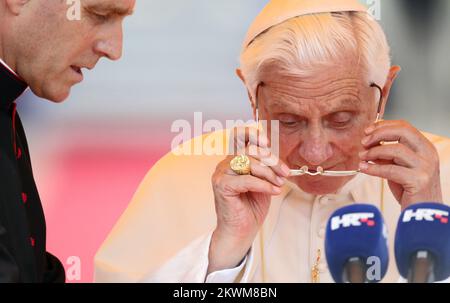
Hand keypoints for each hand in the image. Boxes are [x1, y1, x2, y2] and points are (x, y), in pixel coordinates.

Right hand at [208, 127, 289, 273]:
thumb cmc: (251, 206)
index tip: (267, 142)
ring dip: (269, 173)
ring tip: (279, 184)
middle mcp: (225, 163)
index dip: (252, 134)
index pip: (238, 135)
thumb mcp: (263, 181)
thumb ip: (266, 167)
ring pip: (248, 162)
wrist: (242, 230)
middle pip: (250, 150)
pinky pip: (246, 179)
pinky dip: (263, 184)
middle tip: (284, 173)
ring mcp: (221, 173)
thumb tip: (279, 158)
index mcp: (234, 159)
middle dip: (271, 161)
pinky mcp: (222, 185)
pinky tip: (273, 191)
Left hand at [359, 120, 442, 209]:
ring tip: (362, 157)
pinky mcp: (419, 181)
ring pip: (396, 149)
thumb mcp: (398, 167)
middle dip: (379, 133)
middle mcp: (428, 154)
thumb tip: (368, 143)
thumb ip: (387, 155)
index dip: (384, 126)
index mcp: (425, 147)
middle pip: (403, 132)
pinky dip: (374, 168)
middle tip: (364, 142)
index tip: (367, 130)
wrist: (423, 213)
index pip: (405, 126)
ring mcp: (425, 167)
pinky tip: (363, 168)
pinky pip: (391, 170)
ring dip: (374, 152)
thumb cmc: (410, 190)